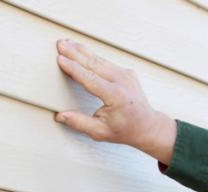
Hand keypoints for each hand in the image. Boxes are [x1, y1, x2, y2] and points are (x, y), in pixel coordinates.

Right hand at [54, 38, 177, 163]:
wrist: (147, 126)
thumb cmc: (125, 130)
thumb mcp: (100, 132)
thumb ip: (79, 123)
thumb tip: (60, 116)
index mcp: (116, 95)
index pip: (90, 78)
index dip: (73, 68)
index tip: (61, 59)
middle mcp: (122, 81)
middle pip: (94, 63)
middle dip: (75, 53)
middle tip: (60, 44)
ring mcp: (126, 75)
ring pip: (100, 59)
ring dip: (82, 50)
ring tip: (67, 43)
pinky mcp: (127, 72)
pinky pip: (106, 62)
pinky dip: (92, 56)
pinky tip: (81, 50)